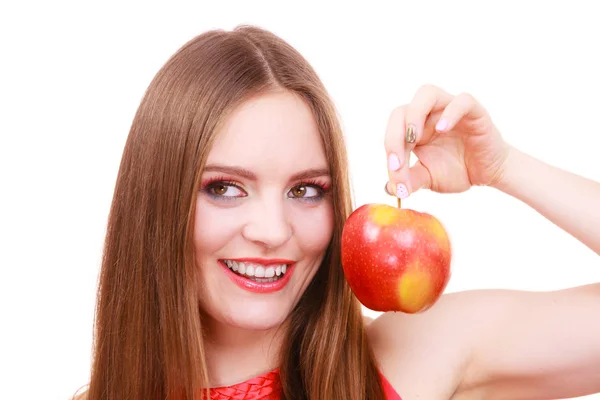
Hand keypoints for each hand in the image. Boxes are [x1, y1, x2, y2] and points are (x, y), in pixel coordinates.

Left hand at [384, 84, 510, 197]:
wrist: (488, 173)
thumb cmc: (457, 171)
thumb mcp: (429, 179)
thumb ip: (411, 180)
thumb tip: (389, 188)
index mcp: (414, 129)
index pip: (393, 130)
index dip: (390, 150)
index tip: (394, 173)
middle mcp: (428, 115)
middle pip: (402, 110)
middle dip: (394, 135)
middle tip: (398, 160)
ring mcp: (449, 109)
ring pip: (426, 94)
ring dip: (414, 114)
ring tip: (413, 138)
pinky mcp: (474, 111)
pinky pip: (462, 101)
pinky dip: (450, 112)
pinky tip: (443, 129)